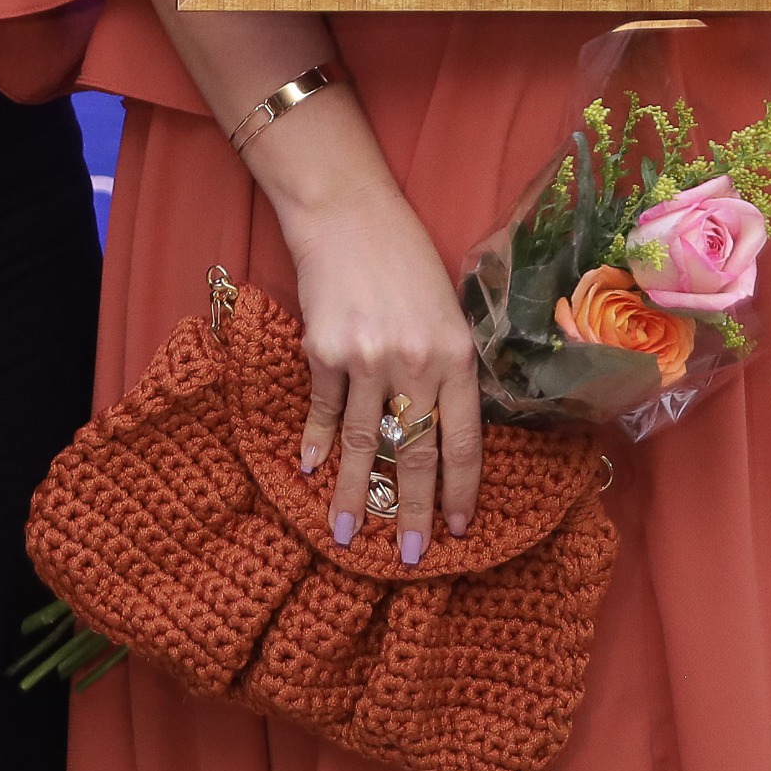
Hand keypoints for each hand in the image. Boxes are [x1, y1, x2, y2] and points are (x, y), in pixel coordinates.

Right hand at [281, 182, 483, 562]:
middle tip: (408, 556)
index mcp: (457, 356)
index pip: (463, 442)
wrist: (348, 215)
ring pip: (362, 443)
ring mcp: (366, 359)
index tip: (458, 530)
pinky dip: (313, 443)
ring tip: (344, 535)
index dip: (460, 492)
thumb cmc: (405, 260)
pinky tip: (307, 472)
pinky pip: (322, 410)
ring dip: (351, 494)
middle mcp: (414, 363)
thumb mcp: (447, 313)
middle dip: (410, 510)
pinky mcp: (323, 351)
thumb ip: (447, 370)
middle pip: (414, 454)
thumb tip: (439, 435)